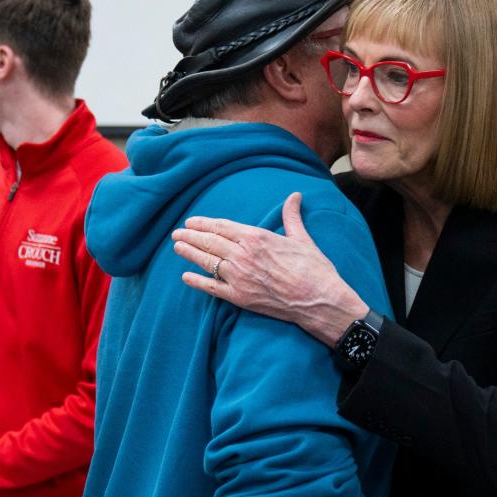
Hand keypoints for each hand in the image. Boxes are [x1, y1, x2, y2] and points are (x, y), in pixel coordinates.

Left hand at [171, 192, 367, 345]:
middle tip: (177, 233)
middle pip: (210, 242)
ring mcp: (239, 277)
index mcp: (256, 237)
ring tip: (177, 247)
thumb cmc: (313, 268)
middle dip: (191, 236)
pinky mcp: (239, 297)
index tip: (192, 222)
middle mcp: (243, 255)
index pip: (222, 227)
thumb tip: (295, 196)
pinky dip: (197, 281)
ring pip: (207, 262)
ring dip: (189, 253)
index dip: (204, 224)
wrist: (319, 299)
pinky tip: (186, 276)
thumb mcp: (302, 238)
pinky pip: (211, 288)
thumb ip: (291, 216)